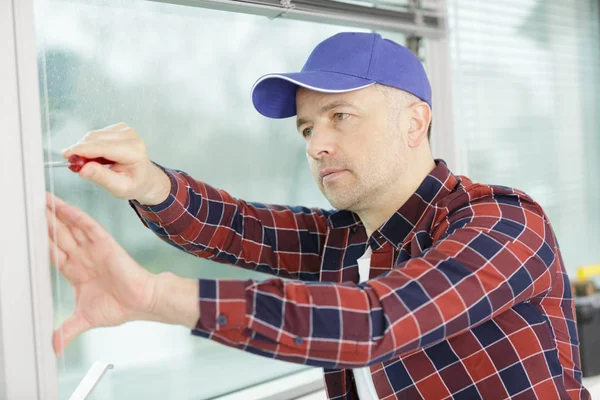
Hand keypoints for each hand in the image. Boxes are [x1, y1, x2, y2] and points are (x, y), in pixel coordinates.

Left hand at [46, 192, 157, 355]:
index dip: (40, 243)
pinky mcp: (105, 243)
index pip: (53, 253)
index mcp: (76, 271)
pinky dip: (75, 216)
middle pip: (58, 236)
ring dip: (56, 214)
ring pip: (70, 227)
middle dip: (44, 223)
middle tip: (30, 208)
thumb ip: (66, 331)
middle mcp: (83, 257)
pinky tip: (63, 207)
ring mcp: (93, 248)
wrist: (142, 302)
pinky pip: (87, 226)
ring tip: (42, 199)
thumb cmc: (119, 307)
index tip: (25, 232)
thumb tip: (52, 349)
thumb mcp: (84, 320)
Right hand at [61, 122, 170, 205]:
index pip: (102, 147)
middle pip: (95, 139)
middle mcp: (131, 137)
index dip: (81, 150)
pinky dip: (91, 145)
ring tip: (90, 164)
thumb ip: (101, 177)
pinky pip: (97, 134)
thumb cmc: (134, 184)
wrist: (145, 177)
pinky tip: (97, 157)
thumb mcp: (119, 188)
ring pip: (93, 135)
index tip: (65, 155)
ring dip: (85, 149)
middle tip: (73, 165)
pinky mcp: (119, 128)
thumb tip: (82, 168)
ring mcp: (126, 130)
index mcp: (134, 152)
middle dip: (80, 151)